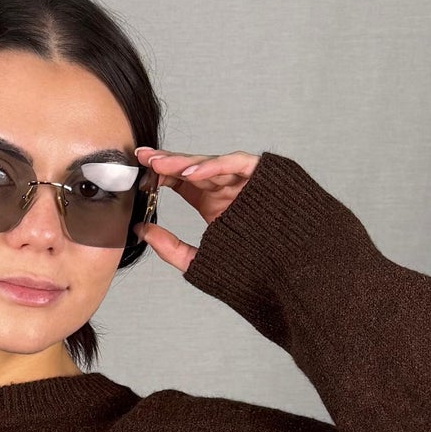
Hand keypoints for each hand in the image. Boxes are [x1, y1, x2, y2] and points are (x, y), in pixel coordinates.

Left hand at [131, 147, 259, 270]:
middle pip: (192, 168)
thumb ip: (170, 248)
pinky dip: (214, 167)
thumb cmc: (253, 269)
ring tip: (159, 165)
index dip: (159, 177)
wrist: (292, 273)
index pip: (181, 181)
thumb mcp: (201, 260)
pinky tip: (190, 174)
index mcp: (213, 202)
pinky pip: (236, 164)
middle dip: (166, 162)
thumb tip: (140, 231)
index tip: (138, 178)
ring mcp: (244, 180)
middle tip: (141, 158)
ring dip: (184, 163)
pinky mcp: (263, 175)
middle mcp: (226, 188)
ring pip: (210, 164)